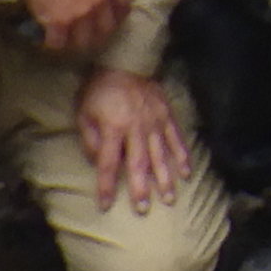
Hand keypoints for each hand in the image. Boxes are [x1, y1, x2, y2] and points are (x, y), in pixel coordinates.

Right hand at [17, 0, 127, 58]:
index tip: (108, 19)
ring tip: (65, 38)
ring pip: (84, 42)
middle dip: (96, 34)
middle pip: (106, 30)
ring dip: (74, 42)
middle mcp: (99, 2)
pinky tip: (47, 37)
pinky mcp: (60, 23)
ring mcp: (80, 14)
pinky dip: (52, 42)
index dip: (117, 16)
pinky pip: (59, 43)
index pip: (124, 7)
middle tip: (84, 34)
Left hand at [75, 65, 199, 214]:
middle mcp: (135, 127)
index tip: (105, 206)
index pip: (107, 164)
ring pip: (160, 154)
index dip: (106, 186)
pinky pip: (176, 138)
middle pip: (138, 163)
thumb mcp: (84, 112)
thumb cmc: (100, 90)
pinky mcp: (167, 115)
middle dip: (140, 188)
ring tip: (169, 198)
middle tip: (143, 210)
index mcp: (113, 127)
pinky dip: (182, 156)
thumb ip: (90, 139)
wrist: (124, 60)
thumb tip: (98, 163)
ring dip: (165, 178)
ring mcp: (154, 121)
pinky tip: (187, 173)